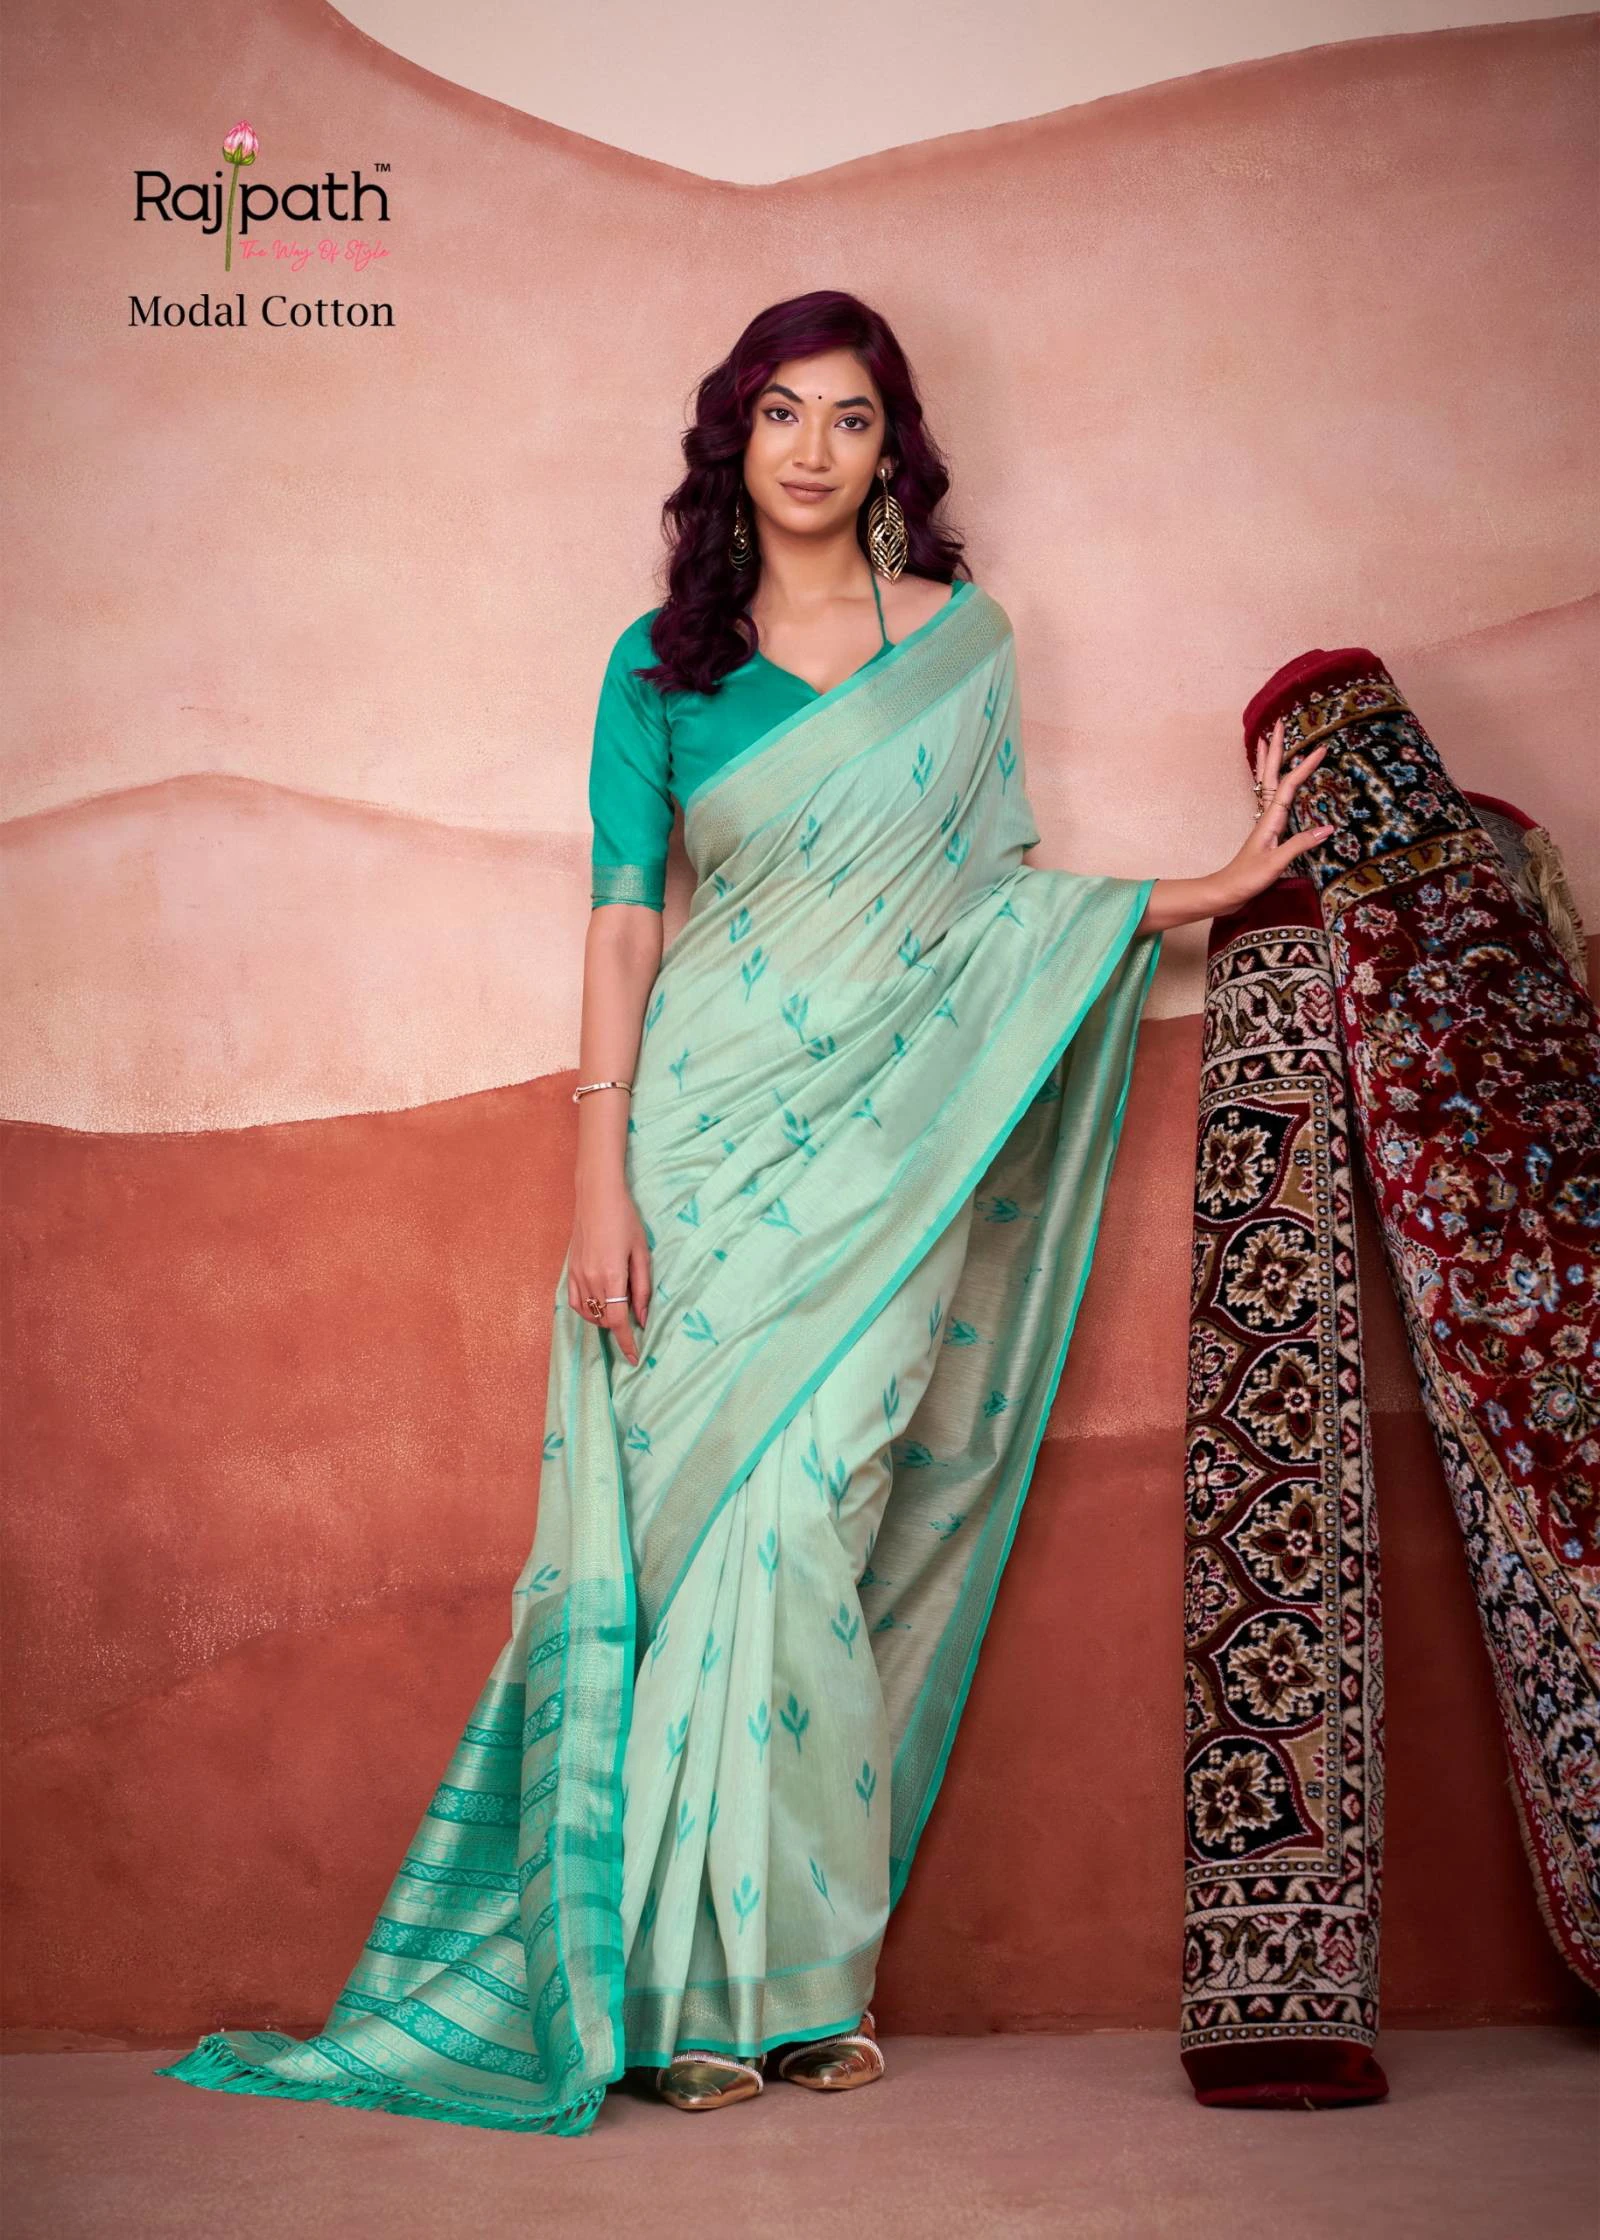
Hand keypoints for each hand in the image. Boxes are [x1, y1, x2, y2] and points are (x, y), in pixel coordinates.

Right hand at [567, 1181, 651, 1364]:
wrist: (597, 1196)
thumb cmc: (625, 1219)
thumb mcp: (642, 1253)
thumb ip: (643, 1289)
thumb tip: (643, 1319)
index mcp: (612, 1276)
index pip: (618, 1321)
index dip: (627, 1343)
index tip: (634, 1358)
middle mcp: (591, 1279)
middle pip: (604, 1320)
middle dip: (620, 1327)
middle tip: (635, 1316)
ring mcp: (576, 1275)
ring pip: (589, 1314)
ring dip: (605, 1319)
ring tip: (619, 1308)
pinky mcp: (569, 1270)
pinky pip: (574, 1303)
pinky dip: (586, 1311)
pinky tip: (599, 1305)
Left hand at [1207, 715, 1335, 914]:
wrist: (1225, 894)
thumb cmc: (1247, 880)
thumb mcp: (1275, 864)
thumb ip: (1300, 845)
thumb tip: (1328, 828)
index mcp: (1269, 819)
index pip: (1289, 785)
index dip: (1305, 766)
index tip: (1321, 748)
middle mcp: (1266, 816)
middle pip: (1270, 775)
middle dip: (1275, 749)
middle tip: (1279, 723)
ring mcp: (1264, 823)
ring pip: (1267, 784)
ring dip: (1270, 761)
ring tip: (1270, 741)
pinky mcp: (1265, 833)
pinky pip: (1270, 799)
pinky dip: (1273, 783)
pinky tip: (1276, 782)